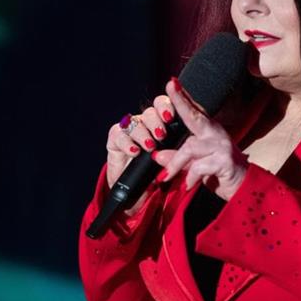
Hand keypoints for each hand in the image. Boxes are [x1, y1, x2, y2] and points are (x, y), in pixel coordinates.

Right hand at [105, 93, 174, 215]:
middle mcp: (146, 124)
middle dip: (156, 120)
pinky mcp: (115, 140)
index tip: (170, 116)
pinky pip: (118, 134)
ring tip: (150, 146)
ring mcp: (130, 130)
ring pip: (135, 121)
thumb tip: (185, 147)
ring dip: (143, 133)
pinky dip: (127, 143)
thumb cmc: (159, 176)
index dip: (166, 106)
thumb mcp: (174, 165)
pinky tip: (135, 152)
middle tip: (161, 134)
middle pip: (150, 111)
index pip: (165, 106)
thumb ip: (179, 154)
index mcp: (163, 125)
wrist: (138, 194)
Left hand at [151, 78, 248, 200]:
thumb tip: (157, 156)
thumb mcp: (193, 166)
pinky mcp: (225, 161)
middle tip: (169, 86)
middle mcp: (216, 134)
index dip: (182, 97)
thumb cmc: (218, 174)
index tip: (171, 83)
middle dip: (181, 102)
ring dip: (175, 163)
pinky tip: (188, 184)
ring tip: (166, 176)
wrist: (243, 189)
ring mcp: (222, 146)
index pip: (193, 112)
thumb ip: (177, 158)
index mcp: (208, 131)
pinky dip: (190, 176)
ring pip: (190, 147)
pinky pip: (199, 166)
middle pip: (195, 117)